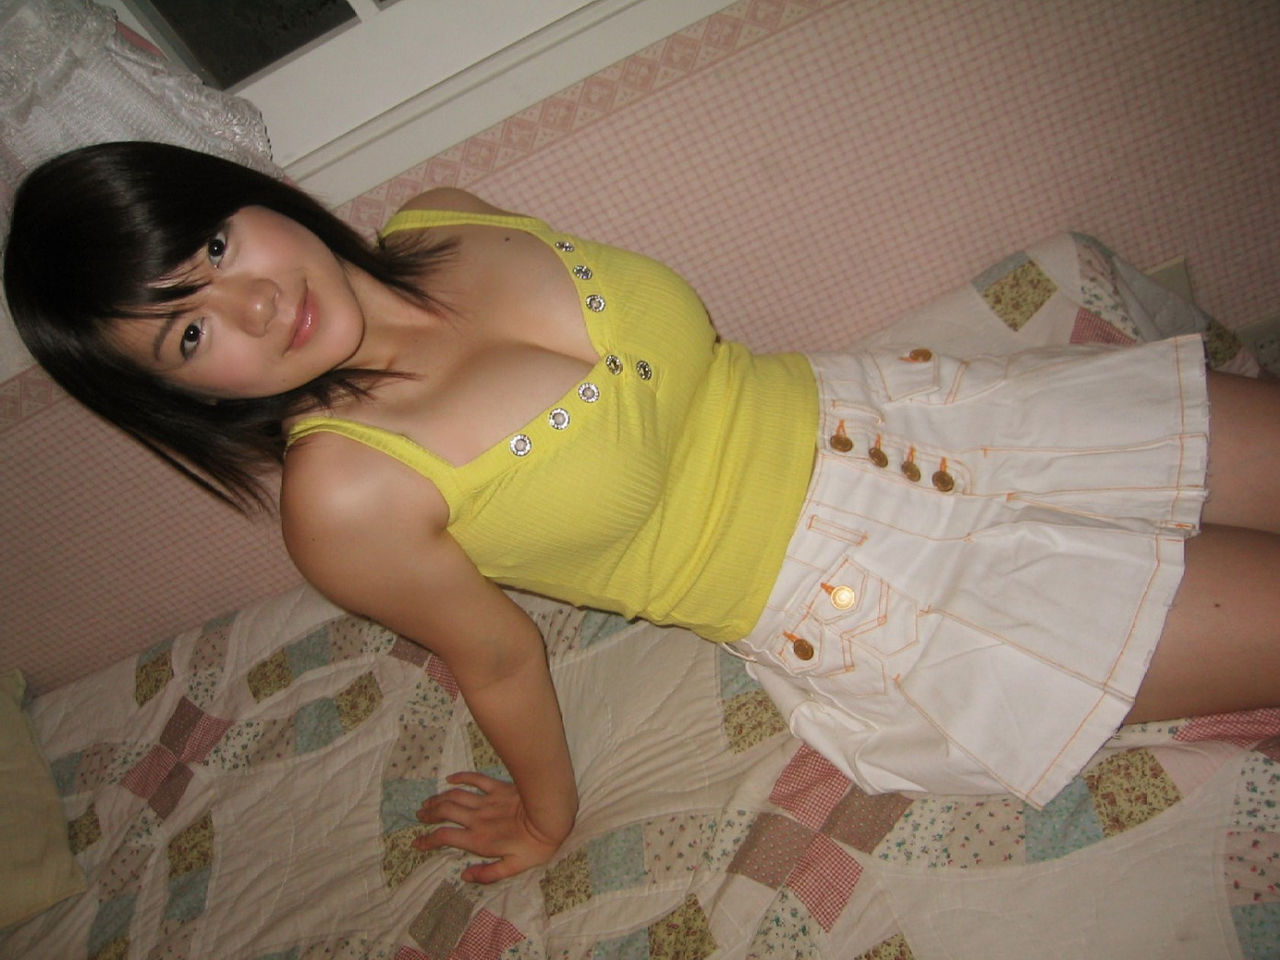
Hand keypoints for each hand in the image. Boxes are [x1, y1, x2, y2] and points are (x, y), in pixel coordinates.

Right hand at [413, 772, 564, 882]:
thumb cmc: (536, 845)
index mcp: (478, 840)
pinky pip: (475, 779)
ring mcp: (486, 801)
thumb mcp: (514, 868)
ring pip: (455, 796)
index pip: (444, 837)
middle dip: (429, 814)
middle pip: (445, 813)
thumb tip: (464, 876)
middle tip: (419, 816)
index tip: (416, 842)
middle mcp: (477, 819)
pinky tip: (450, 778)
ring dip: (438, 798)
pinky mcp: (497, 787)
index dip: (427, 840)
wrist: (551, 815)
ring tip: (427, 802)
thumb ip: (488, 874)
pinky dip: (461, 777)